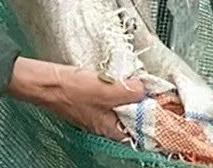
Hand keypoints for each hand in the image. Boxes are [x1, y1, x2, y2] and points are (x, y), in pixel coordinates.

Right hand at [7, 58, 147, 141]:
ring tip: (144, 84)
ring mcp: (97, 113)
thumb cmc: (69, 89)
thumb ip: (131, 91)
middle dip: (146, 106)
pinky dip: (120, 90)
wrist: (43, 81)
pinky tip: (122, 79)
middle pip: (134, 119)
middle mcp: (105, 125)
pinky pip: (112, 98)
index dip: (155, 123)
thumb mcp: (106, 89)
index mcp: (110, 129)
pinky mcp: (90, 101)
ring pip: (123, 108)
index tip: (170, 110)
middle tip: (159, 92)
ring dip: (133, 97)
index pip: (141, 133)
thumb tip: (146, 89)